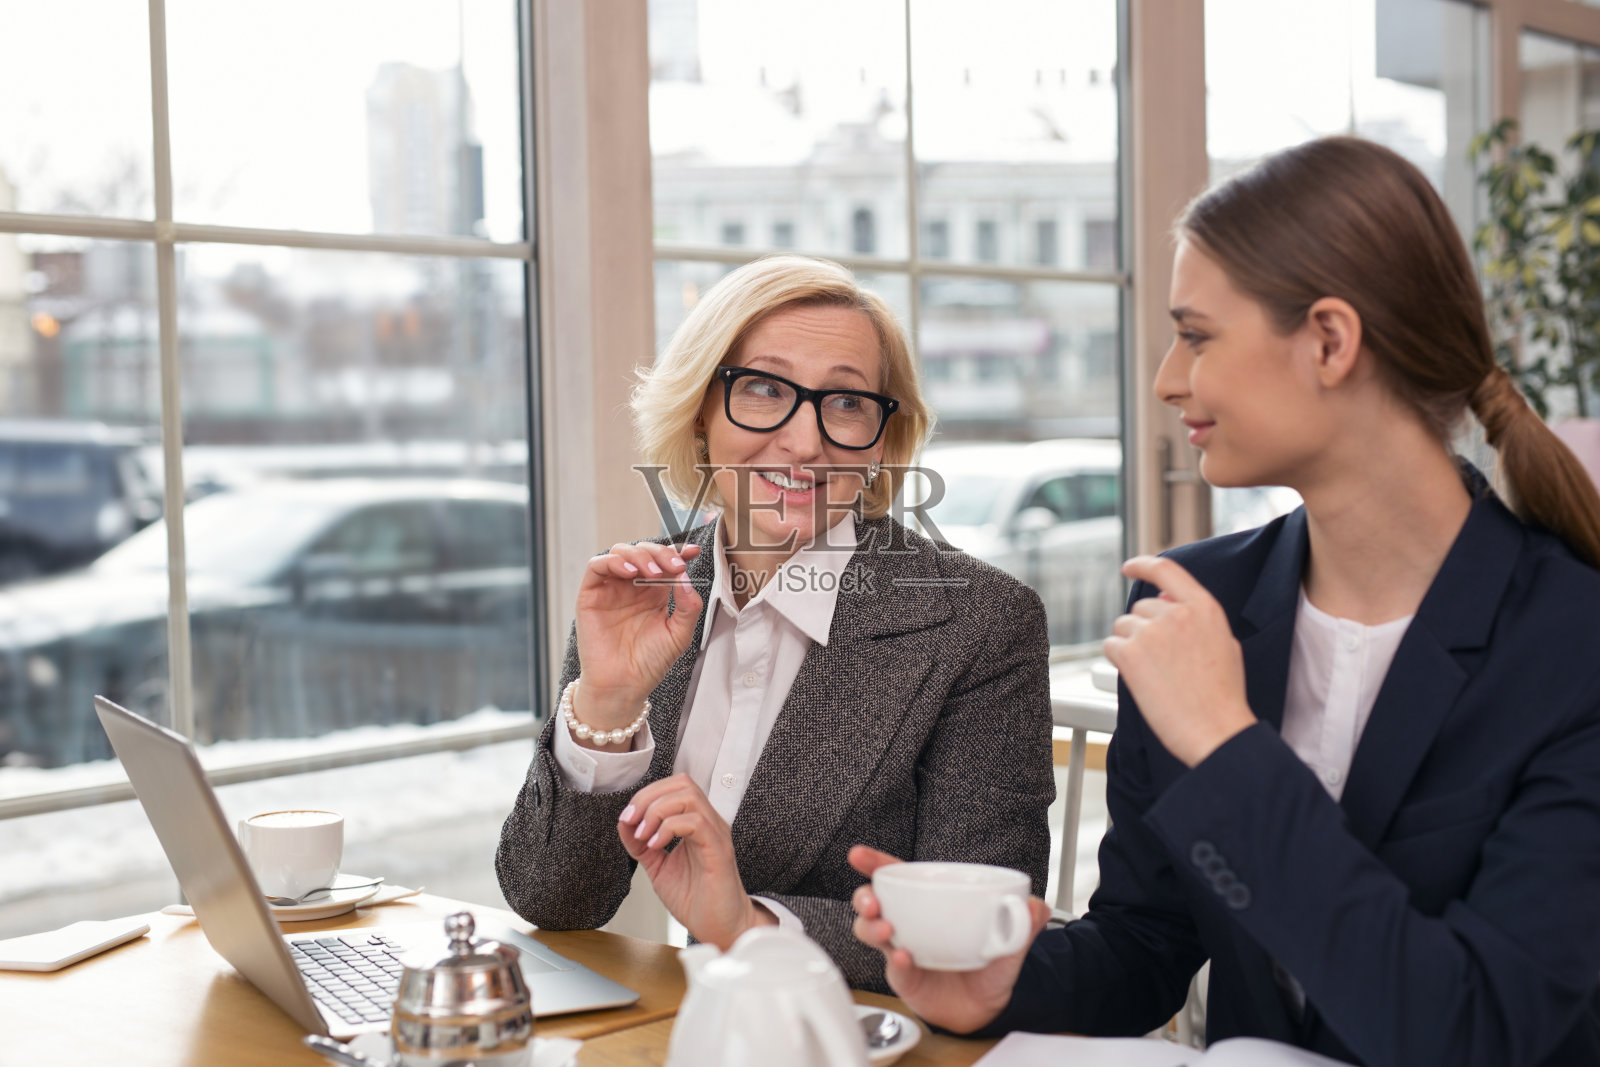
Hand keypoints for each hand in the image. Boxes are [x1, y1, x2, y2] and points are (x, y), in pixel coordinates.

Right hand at [573, 541, 702, 741]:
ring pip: (621, 553)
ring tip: (654, 572)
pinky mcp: (591, 594)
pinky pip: (597, 566)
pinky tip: (629, 572)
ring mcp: (611, 589)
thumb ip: (688, 606)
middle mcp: (632, 587)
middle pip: (644, 552)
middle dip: (661, 553)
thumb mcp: (679, 634)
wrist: (623, 685)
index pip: (665, 562)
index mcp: (655, 592)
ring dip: (640, 556)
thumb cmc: (649, 663)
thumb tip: (687, 578)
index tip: (692, 552)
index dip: (677, 552)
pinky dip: (613, 562)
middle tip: (674, 567)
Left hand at [618, 774, 772, 949]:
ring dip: (657, 812)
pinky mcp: (719, 851)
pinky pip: (696, 822)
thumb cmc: (695, 899)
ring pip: (689, 797)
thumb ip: (641, 845)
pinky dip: (670, 828)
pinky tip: (657, 846)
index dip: (646, 795)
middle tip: (633, 823)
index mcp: (696, 823)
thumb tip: (624, 822)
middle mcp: (709, 822)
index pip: (674, 786)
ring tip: (644, 837)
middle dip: (649, 798)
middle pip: (682, 783)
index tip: (627, 819)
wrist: (719, 929)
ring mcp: (716, 834)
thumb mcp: (658, 867)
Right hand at [848, 845, 1051, 1034]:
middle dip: (863, 897)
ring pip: (870, 933)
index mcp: (926, 903)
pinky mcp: (906, 978)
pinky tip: (906, 957)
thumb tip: (1036, 905)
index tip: (858, 855)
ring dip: (871, 927)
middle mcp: (908, 923)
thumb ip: (1025, 920)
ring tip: (888, 929)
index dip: (874, 864)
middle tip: (872, 901)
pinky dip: (896, 961)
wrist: (990, 1005)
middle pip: (871, 902)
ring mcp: (903, 950)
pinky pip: (893, 967)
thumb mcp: (1010, 937)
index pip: (895, 877)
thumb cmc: (988, 961)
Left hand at [1103, 556, 1255, 766]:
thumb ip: (1195, 617)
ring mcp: (1152, 632)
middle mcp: (1177, 613)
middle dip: (1144, 630)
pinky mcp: (1130, 654)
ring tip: (1156, 675)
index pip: (1167, 570)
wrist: (1217, 730)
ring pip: (1123, 627)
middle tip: (1161, 663)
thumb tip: (1163, 598)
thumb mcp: (1223, 644)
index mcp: (1204, 608)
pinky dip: (1118, 661)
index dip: (1143, 565)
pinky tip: (1140, 680)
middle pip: (1141, 608)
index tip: (1129, 568)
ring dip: (1131, 646)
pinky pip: (1111, 646)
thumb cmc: (1223, 696)